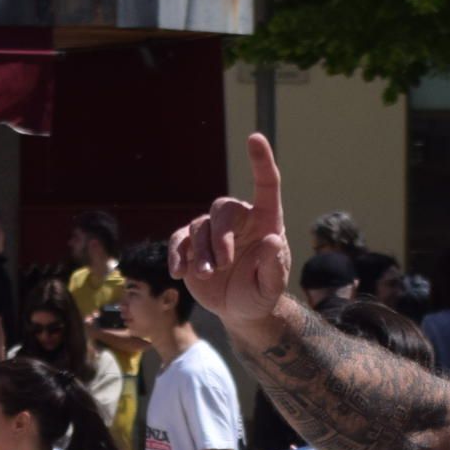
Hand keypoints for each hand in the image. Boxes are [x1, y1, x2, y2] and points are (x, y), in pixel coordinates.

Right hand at [171, 132, 292, 336]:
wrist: (242, 311)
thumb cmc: (262, 292)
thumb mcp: (272, 285)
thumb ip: (273, 265)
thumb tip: (272, 240)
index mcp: (265, 220)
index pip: (266, 184)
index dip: (261, 160)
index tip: (255, 138)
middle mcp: (238, 220)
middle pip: (222, 209)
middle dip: (220, 236)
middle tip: (222, 264)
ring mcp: (212, 231)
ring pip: (199, 227)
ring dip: (200, 253)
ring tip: (206, 276)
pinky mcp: (191, 246)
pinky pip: (179, 241)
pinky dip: (176, 255)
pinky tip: (178, 273)